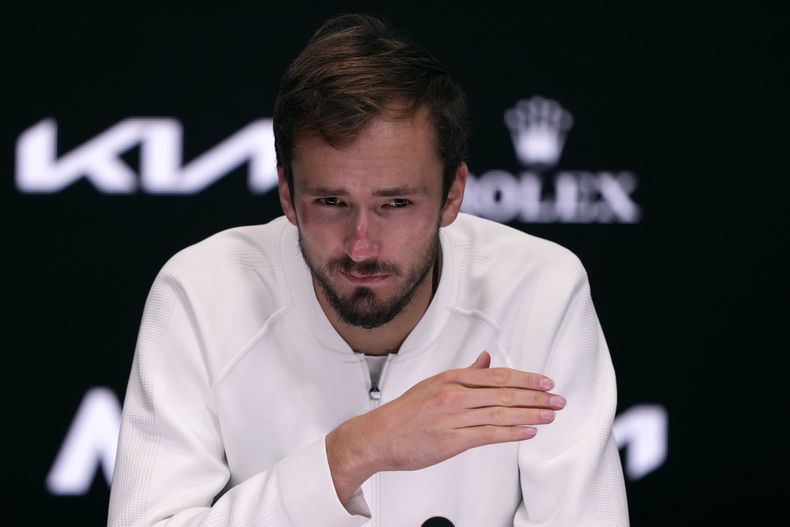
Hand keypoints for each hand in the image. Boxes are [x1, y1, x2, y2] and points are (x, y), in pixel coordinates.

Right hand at [326, 351, 565, 503]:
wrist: (378, 437)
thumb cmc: (404, 414)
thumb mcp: (434, 384)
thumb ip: (464, 373)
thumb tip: (486, 359)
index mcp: (451, 378)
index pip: (497, 375)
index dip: (526, 378)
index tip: (545, 382)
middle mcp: (454, 395)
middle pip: (504, 392)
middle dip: (536, 396)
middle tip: (557, 399)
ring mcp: (453, 417)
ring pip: (500, 412)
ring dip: (530, 414)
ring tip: (550, 415)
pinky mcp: (452, 440)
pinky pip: (488, 434)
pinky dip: (512, 432)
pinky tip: (528, 431)